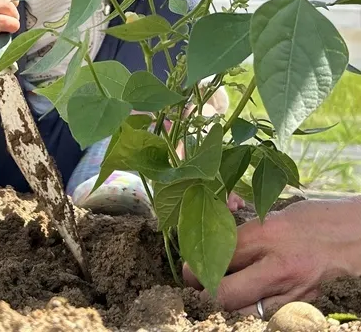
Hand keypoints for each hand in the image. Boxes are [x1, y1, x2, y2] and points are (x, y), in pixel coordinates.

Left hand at [183, 197, 360, 315]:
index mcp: (266, 235)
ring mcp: (292, 292)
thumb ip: (240, 233)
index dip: (195, 266)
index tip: (188, 269)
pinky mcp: (302, 307)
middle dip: (203, 292)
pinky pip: (265, 317)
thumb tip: (210, 246)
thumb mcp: (269, 217)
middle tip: (195, 286)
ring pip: (243, 313)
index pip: (217, 257)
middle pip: (225, 293)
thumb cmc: (308, 220)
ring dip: (225, 306)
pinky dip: (249, 311)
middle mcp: (278, 266)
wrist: (350, 238)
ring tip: (216, 295)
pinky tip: (244, 301)